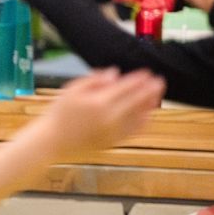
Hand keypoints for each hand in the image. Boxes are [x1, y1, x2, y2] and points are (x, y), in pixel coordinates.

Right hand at [41, 67, 164, 160]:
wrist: (53, 141)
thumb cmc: (59, 112)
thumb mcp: (71, 89)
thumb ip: (94, 80)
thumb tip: (115, 74)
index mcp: (99, 102)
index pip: (125, 87)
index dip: (138, 79)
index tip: (148, 73)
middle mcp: (110, 117)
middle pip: (136, 101)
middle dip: (149, 90)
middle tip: (160, 81)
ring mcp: (114, 131)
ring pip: (139, 116)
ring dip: (149, 105)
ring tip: (156, 97)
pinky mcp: (114, 141)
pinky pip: (134, 131)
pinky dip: (143, 122)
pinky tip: (147, 116)